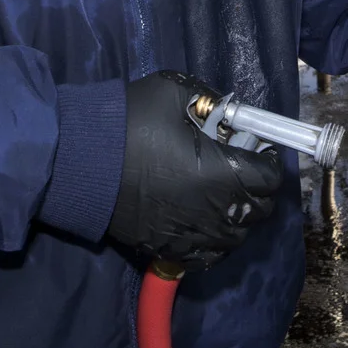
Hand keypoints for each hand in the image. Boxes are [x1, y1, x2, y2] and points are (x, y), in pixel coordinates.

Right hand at [108, 72, 287, 269]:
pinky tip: (204, 224)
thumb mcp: (172, 90)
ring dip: (237, 218)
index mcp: (223, 172)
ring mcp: (191, 234)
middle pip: (259, 211)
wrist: (78, 160)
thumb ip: (209, 98)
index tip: (257, 150)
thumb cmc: (127, 122)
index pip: (269, 178)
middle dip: (257, 190)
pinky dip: (214, 243)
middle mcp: (214, 210)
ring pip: (236, 238)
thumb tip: (228, 109)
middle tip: (241, 171)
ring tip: (222, 198)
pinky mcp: (167, 247)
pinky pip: (207, 256)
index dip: (267, 162)